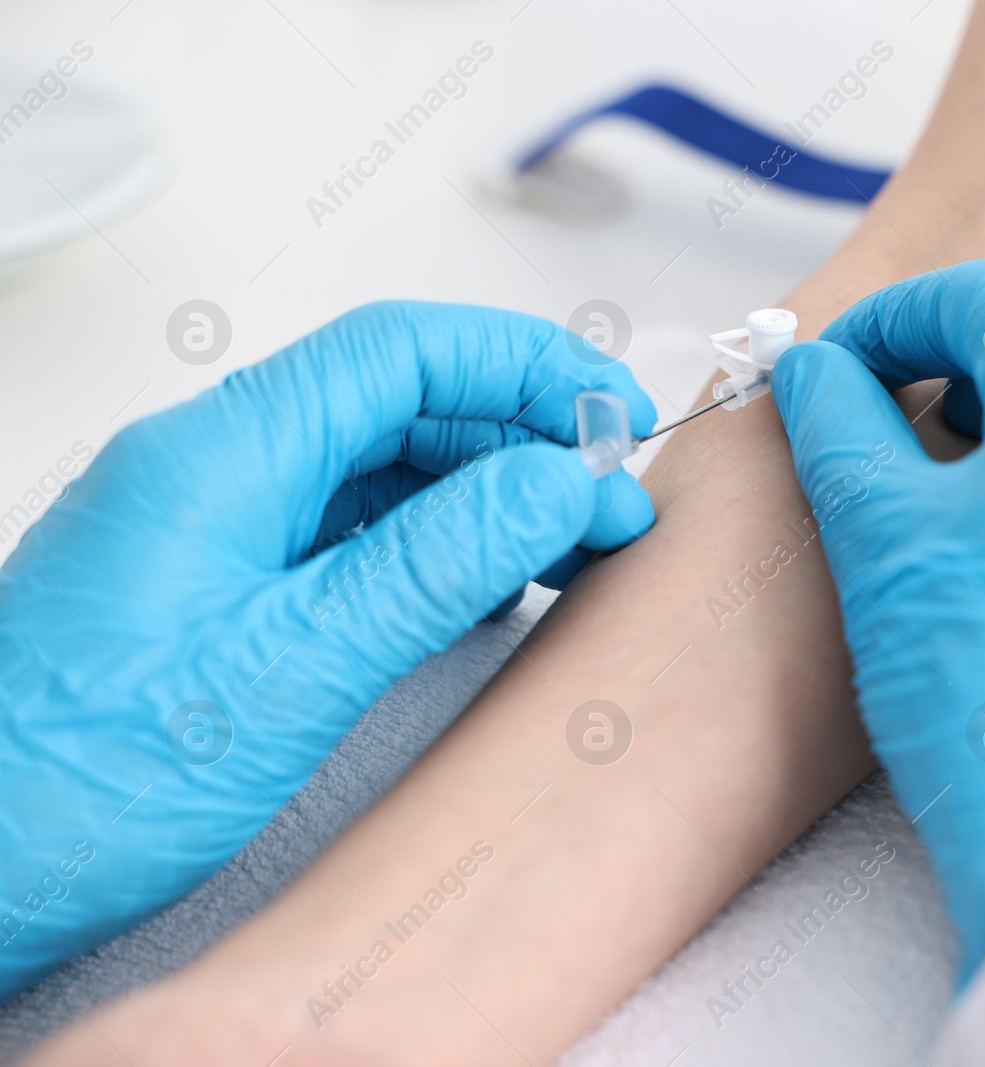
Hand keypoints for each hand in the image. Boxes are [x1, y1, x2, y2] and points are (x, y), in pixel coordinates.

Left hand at [0, 301, 654, 998]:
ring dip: (485, 490)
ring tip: (571, 541)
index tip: (610, 411)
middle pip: (399, 400)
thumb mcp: (288, 668)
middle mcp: (218, 468)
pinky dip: (434, 544)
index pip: (401, 351)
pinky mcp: (223, 585)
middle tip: (611, 498)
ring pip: (381, 465)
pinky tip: (486, 584)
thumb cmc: (75, 779)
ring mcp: (218, 526)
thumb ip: (434, 565)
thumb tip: (555, 483)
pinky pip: (351, 531)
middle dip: (519, 434)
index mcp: (222, 454)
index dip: (521, 363)